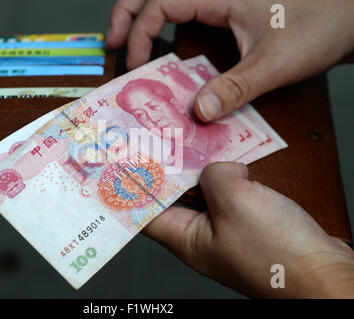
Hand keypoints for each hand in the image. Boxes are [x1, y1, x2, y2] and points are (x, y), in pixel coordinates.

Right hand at [106, 0, 353, 121]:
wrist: (352, 14)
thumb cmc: (322, 24)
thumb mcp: (274, 61)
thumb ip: (236, 86)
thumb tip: (200, 111)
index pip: (161, 3)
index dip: (139, 32)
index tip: (134, 64)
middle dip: (126, 14)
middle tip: (110, 42)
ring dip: (143, 16)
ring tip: (127, 41)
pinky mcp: (230, 7)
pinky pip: (187, 11)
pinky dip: (166, 24)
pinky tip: (165, 44)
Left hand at [143, 162, 353, 297]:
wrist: (324, 275)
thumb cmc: (277, 253)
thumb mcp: (235, 202)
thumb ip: (215, 175)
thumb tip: (219, 167)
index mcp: (186, 239)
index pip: (145, 212)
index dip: (133, 187)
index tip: (124, 161)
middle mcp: (201, 237)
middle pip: (175, 198)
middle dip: (169, 169)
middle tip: (161, 140)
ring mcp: (226, 230)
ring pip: (205, 193)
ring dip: (204, 170)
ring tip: (196, 142)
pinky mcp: (249, 225)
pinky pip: (231, 196)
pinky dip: (230, 178)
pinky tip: (235, 160)